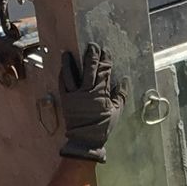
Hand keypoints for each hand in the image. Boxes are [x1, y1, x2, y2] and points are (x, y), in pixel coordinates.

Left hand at [56, 43, 125, 161]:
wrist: (85, 140)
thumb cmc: (103, 126)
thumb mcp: (116, 111)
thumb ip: (120, 95)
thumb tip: (124, 80)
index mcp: (101, 94)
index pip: (104, 72)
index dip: (106, 60)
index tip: (106, 52)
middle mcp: (87, 92)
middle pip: (89, 69)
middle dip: (91, 56)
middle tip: (92, 46)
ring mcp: (74, 95)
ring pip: (72, 74)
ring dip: (70, 62)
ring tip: (68, 52)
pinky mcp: (66, 100)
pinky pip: (62, 84)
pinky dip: (62, 75)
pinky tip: (63, 67)